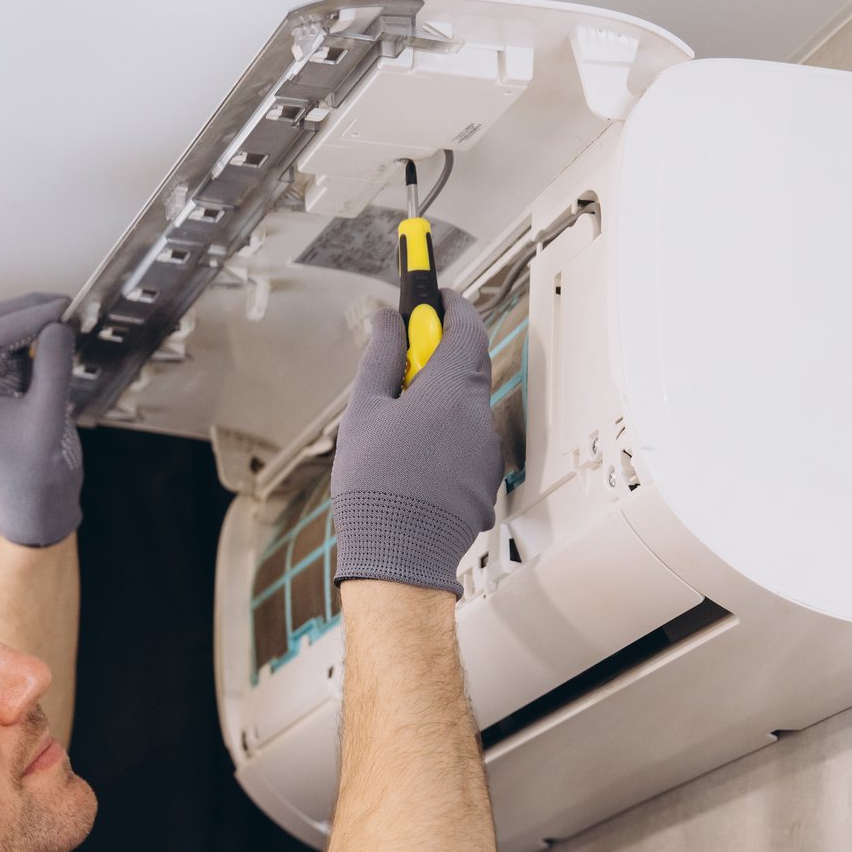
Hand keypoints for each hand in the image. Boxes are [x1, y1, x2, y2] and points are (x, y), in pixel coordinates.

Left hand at [0, 292, 84, 546]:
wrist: (40, 506)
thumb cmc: (37, 473)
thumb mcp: (48, 417)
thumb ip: (53, 368)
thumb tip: (60, 324)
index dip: (29, 316)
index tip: (63, 309)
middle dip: (28, 310)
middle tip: (67, 306)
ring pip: (6, 334)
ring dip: (35, 321)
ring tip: (69, 319)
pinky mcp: (13, 390)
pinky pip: (23, 352)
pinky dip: (42, 340)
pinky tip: (65, 338)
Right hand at [328, 291, 501, 595]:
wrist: (399, 557)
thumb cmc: (376, 487)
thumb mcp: (364, 411)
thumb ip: (381, 357)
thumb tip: (388, 320)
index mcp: (449, 389)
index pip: (467, 323)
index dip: (450, 303)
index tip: (431, 294)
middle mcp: (477, 415)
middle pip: (469, 363)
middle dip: (439, 354)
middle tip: (403, 361)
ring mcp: (486, 450)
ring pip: (466, 407)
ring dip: (439, 402)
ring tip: (397, 431)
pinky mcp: (485, 480)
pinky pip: (469, 443)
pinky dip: (446, 439)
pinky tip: (413, 465)